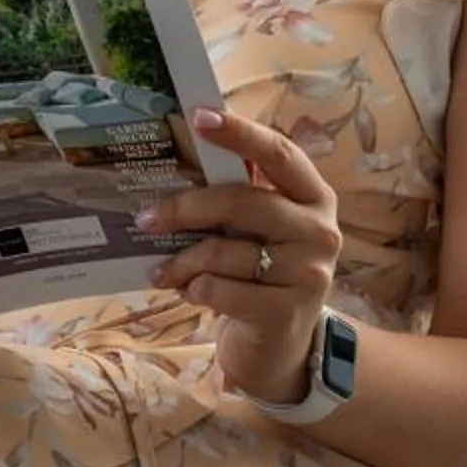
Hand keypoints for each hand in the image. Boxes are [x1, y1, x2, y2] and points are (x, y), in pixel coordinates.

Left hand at [139, 105, 340, 406]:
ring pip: (227, 251)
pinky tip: (189, 293)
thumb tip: (181, 162)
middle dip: (187, 207)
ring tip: (162, 270)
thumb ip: (237, 199)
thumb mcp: (258, 233)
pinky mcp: (287, 312)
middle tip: (146, 217)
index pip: (279, 153)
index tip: (199, 116)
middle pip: (243, 201)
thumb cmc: (261, 277)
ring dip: (183, 261)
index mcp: (313, 196)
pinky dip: (196, 290)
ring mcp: (309, 272)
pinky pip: (223, 290)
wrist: (282, 350)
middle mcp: (319, 230)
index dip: (240, 133)